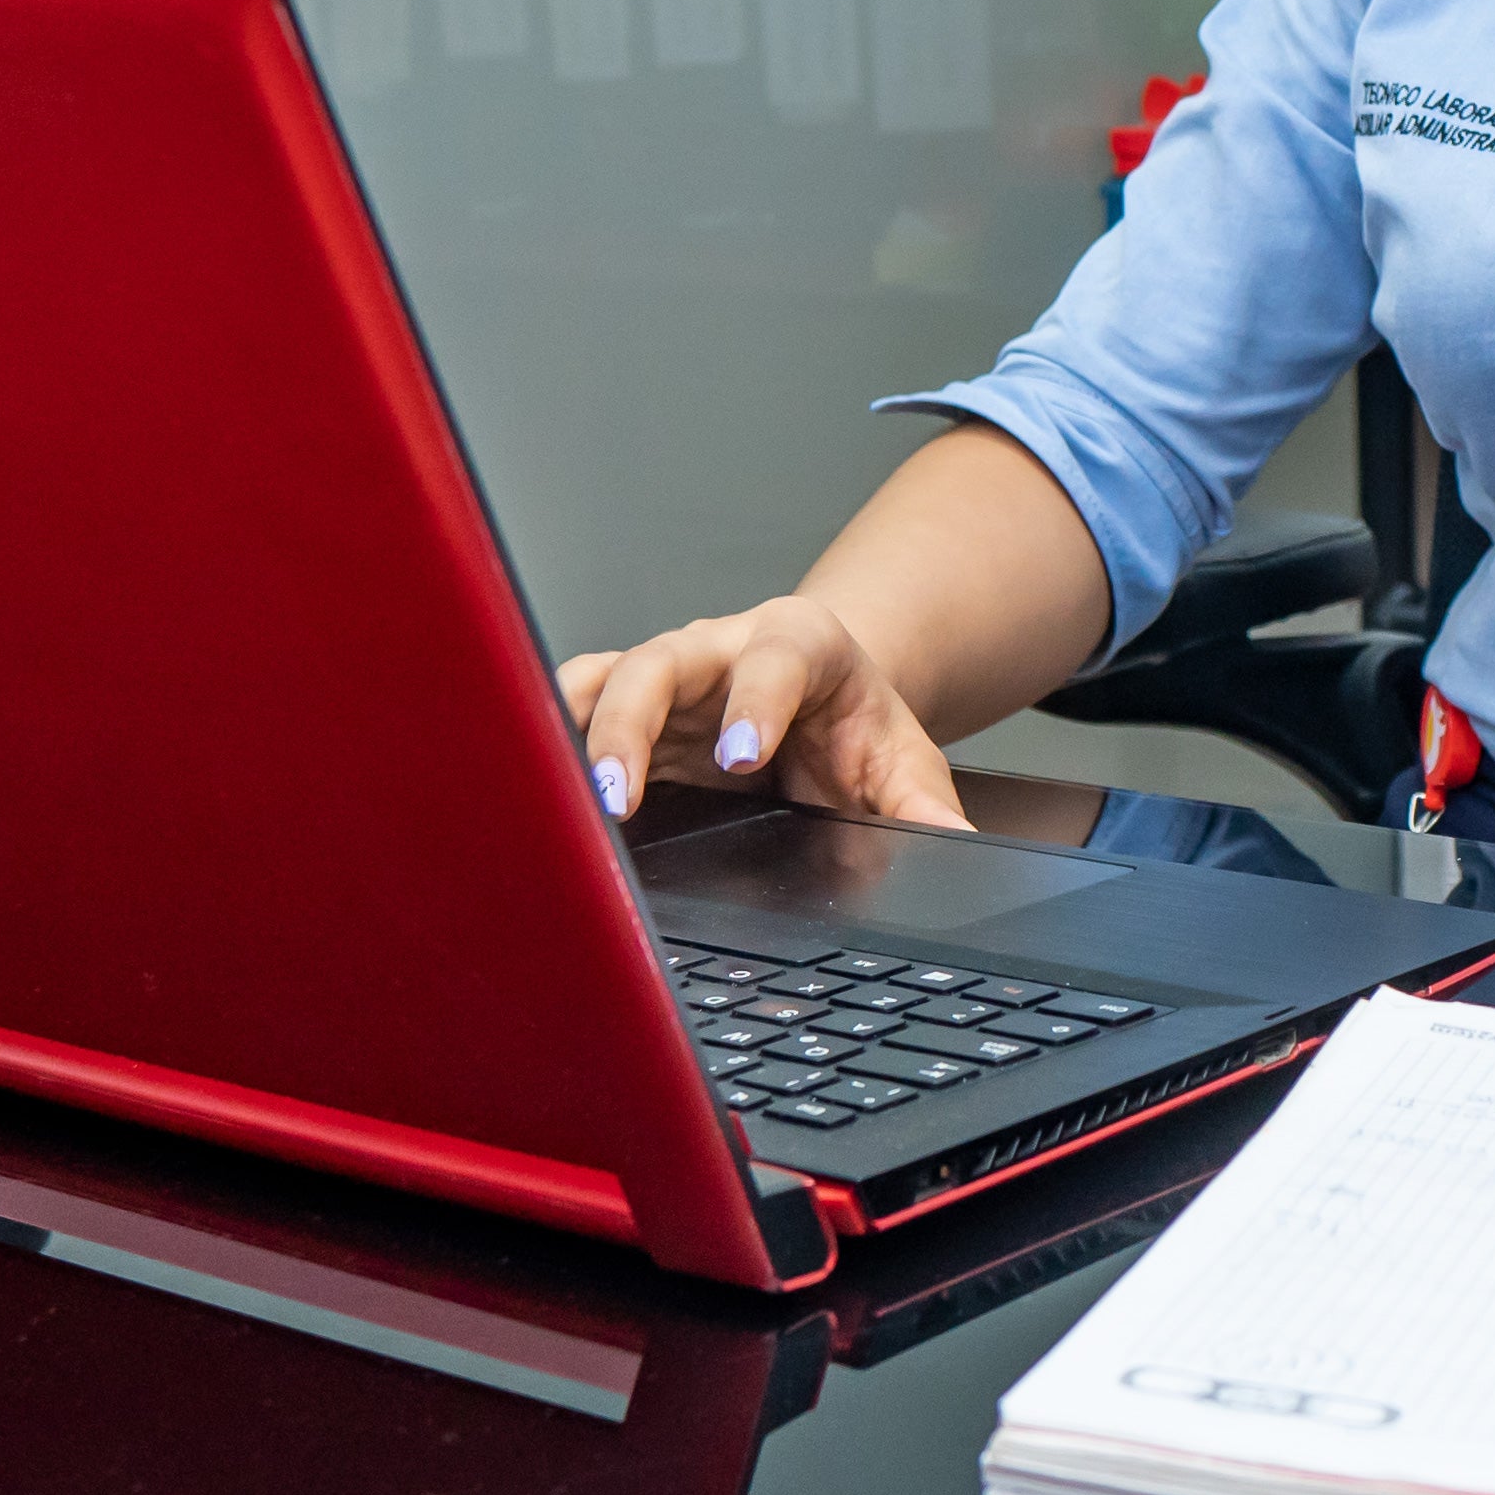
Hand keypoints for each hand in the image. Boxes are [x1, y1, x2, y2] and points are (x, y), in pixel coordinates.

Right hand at [557, 596, 971, 832]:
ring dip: (574, 735)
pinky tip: (536, 798)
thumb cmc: (855, 725)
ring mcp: (664, 678)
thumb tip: (958, 849)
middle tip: (618, 795)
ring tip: (562, 801)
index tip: (742, 756)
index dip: (754, 703)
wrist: (825, 697)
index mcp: (800, 646)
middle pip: (660, 662)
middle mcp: (719, 649)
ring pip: (598, 680)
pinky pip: (569, 711)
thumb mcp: (902, 761)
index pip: (773, 661)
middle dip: (632, 724)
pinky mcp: (624, 710)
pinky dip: (548, 745)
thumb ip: (925, 806)